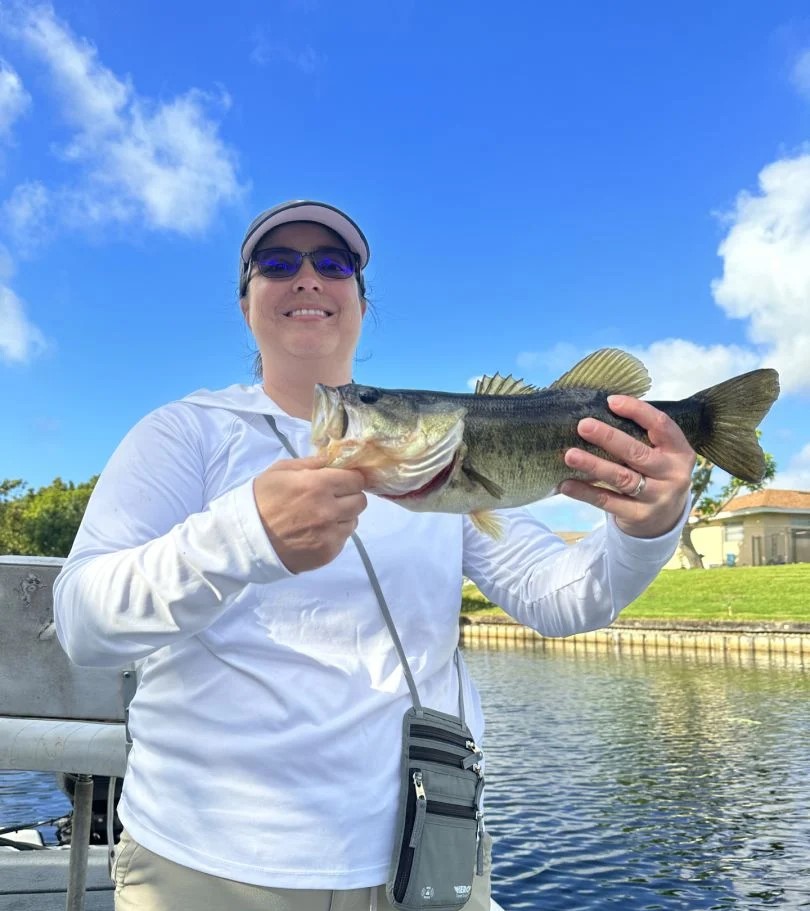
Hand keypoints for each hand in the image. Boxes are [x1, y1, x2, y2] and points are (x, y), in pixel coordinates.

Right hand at [252, 456, 367, 572]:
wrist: (246, 539)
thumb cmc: (261, 499)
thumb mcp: (280, 471)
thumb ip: (311, 463)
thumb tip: (333, 460)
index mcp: (318, 485)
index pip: (356, 479)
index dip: (350, 479)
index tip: (342, 481)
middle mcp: (329, 510)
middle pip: (360, 501)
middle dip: (349, 497)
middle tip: (333, 499)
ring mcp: (330, 534)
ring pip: (354, 521)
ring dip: (343, 517)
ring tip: (322, 518)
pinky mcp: (328, 553)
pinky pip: (343, 539)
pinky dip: (334, 534)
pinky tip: (316, 532)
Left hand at [559, 395, 695, 538]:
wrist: (665, 520)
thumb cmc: (655, 474)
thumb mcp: (660, 454)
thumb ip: (640, 436)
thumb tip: (600, 409)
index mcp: (680, 452)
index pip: (661, 425)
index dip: (637, 411)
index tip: (611, 401)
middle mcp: (672, 474)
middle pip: (638, 453)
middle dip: (609, 437)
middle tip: (583, 425)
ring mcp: (657, 497)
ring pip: (622, 478)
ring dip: (594, 465)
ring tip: (570, 455)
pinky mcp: (639, 516)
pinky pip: (608, 502)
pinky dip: (586, 492)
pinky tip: (567, 484)